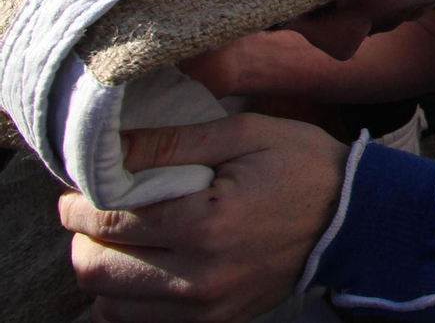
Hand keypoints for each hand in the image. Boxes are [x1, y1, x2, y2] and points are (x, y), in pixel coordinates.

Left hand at [62, 113, 347, 322]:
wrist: (354, 218)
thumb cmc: (301, 164)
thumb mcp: (246, 134)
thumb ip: (174, 140)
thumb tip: (110, 146)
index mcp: (207, 222)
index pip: (109, 220)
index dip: (78, 204)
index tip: (77, 191)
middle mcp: (201, 274)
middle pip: (96, 270)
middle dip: (83, 238)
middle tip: (93, 213)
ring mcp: (207, 306)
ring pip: (109, 305)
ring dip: (103, 270)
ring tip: (120, 240)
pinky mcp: (215, 322)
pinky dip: (128, 298)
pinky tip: (144, 266)